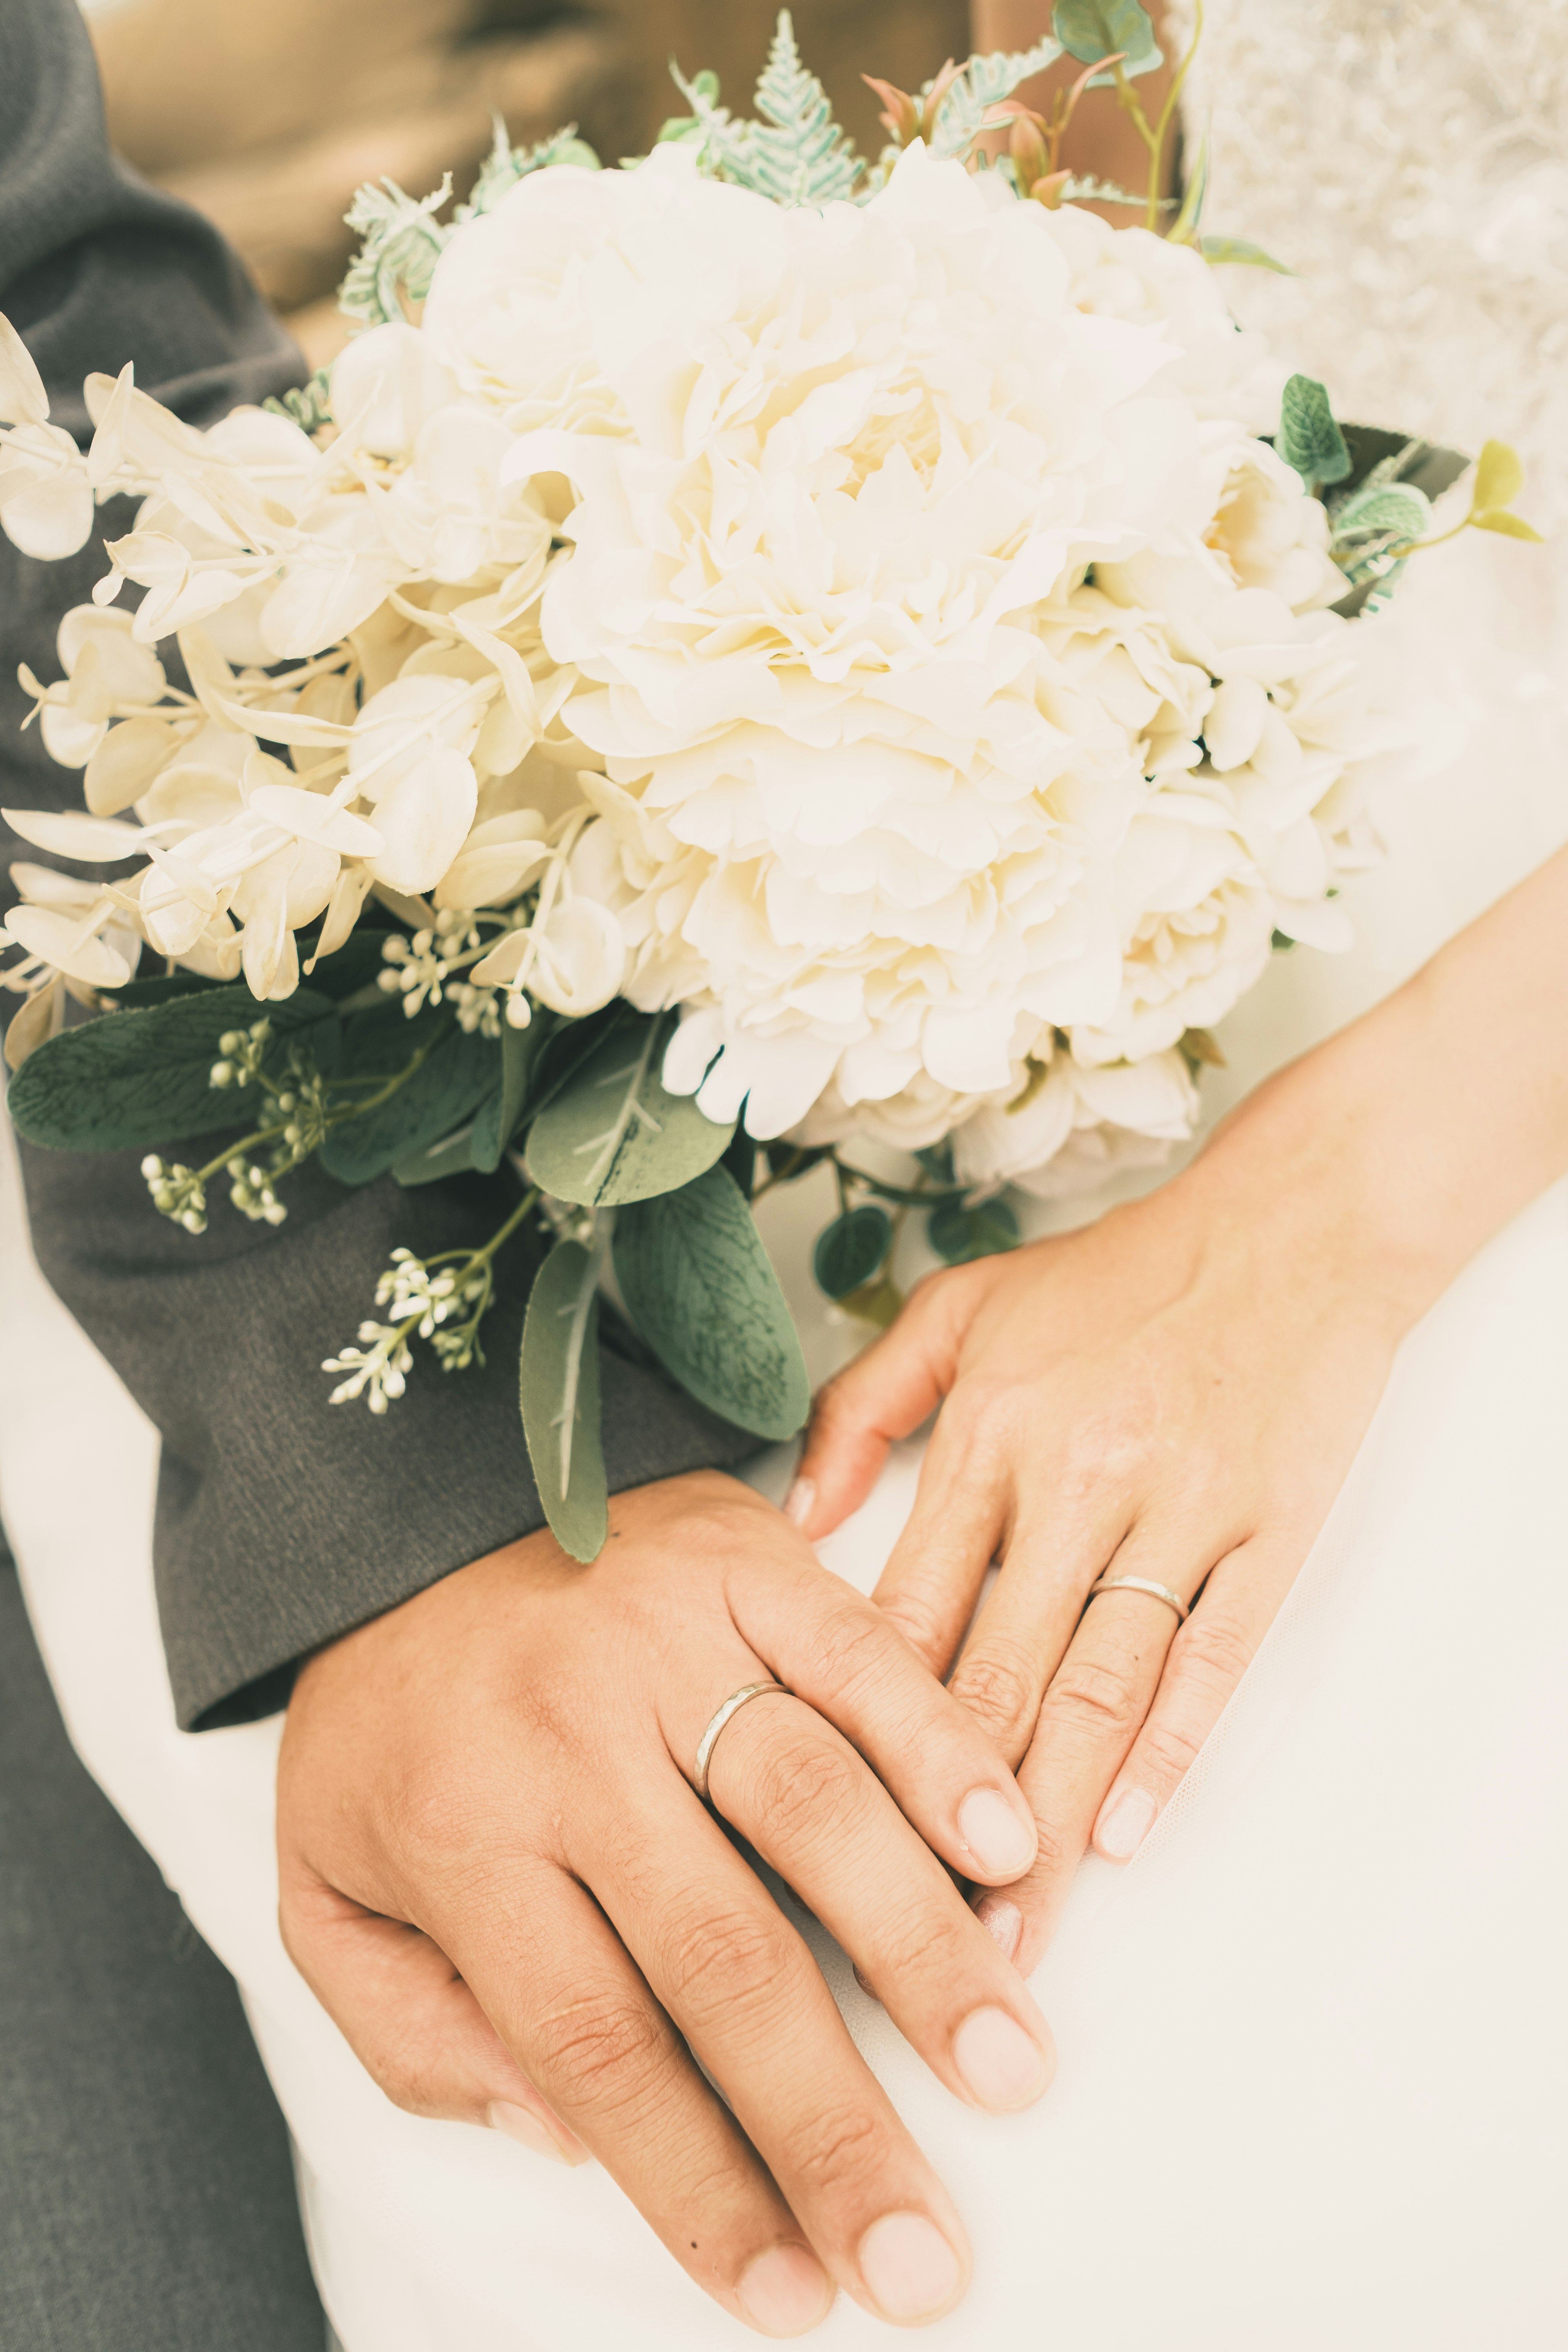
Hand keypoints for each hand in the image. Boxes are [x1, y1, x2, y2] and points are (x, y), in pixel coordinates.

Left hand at [278, 1471, 1048, 2336]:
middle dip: (832, 2123)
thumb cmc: (390, 1715)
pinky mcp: (741, 1562)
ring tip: (1008, 2065)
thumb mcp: (324, 1884)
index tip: (790, 2295)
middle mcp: (572, 1741)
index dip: (700, 2185)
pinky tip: (1007, 1844)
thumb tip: (567, 2136)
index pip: (598, 2045)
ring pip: (810, 1804)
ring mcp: (666, 1640)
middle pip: (722, 1957)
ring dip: (921, 1945)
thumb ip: (414, 2033)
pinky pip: (856, 1656)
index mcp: (466, 1834)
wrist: (408, 1502)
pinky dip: (937, 1748)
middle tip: (924, 2253)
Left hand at [795, 848, 1567, 1975]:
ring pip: (1095, 1690)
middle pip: (993, 1678)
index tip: (819, 1829)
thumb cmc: (1120, 1276)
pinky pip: (1208, 1661)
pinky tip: (1126, 1832)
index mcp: (989, 1430)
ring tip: (1010, 1933)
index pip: (903, 1612)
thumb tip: (789, 1517)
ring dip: (1048, 1822)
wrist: (1294, 1226)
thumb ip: (864, 1404)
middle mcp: (1073, 1476)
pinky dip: (1167, 1751)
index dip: (858, 1731)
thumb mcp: (965, 1306)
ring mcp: (1175, 1509)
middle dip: (945, 1821)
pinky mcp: (1264, 1533)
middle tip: (906, 1939)